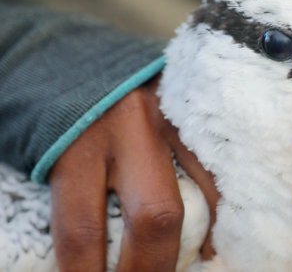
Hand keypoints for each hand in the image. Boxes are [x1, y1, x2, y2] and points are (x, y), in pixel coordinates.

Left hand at [49, 77, 217, 270]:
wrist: (84, 57)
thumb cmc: (65, 114)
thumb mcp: (56, 156)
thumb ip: (81, 200)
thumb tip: (102, 255)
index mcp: (77, 143)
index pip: (82, 228)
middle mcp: (129, 129)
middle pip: (153, 216)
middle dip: (152, 265)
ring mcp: (171, 117)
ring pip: (199, 193)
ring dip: (197, 239)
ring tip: (193, 262)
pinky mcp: (192, 111)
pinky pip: (217, 166)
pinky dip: (218, 205)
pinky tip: (214, 233)